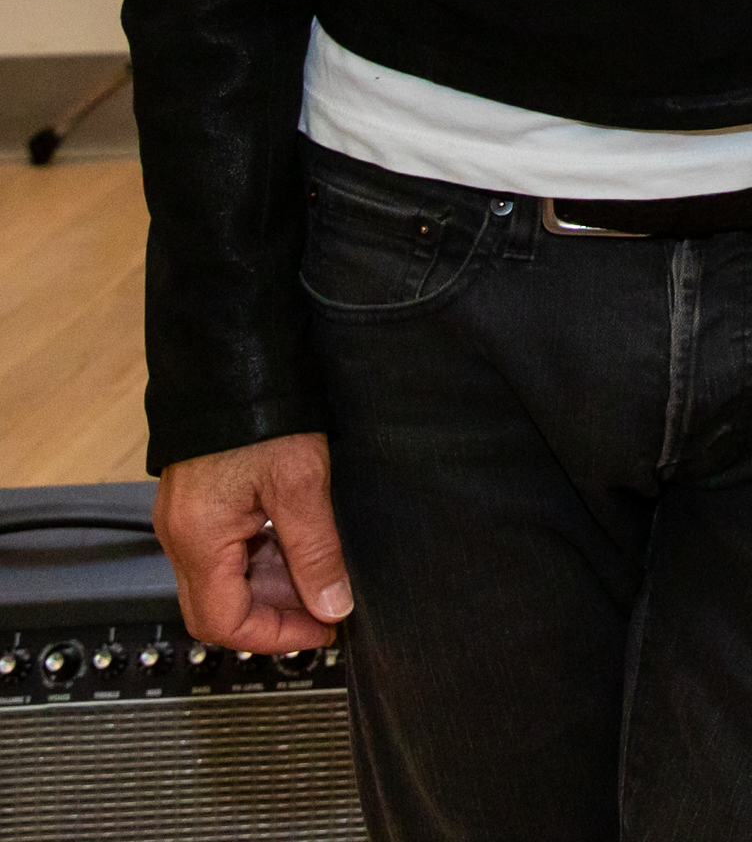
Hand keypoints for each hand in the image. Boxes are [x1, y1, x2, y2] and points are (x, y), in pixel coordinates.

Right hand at [154, 432, 352, 652]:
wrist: (231, 355)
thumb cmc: (261, 411)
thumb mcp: (301, 483)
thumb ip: (316, 551)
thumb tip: (333, 606)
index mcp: (198, 538)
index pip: (222, 622)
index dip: (274, 635)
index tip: (320, 630)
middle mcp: (180, 536)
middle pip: (218, 606)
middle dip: (274, 613)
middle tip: (325, 605)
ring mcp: (185, 518)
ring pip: (224, 578)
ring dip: (271, 583)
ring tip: (321, 572)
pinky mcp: (196, 502)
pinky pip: (223, 549)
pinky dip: (260, 556)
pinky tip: (298, 545)